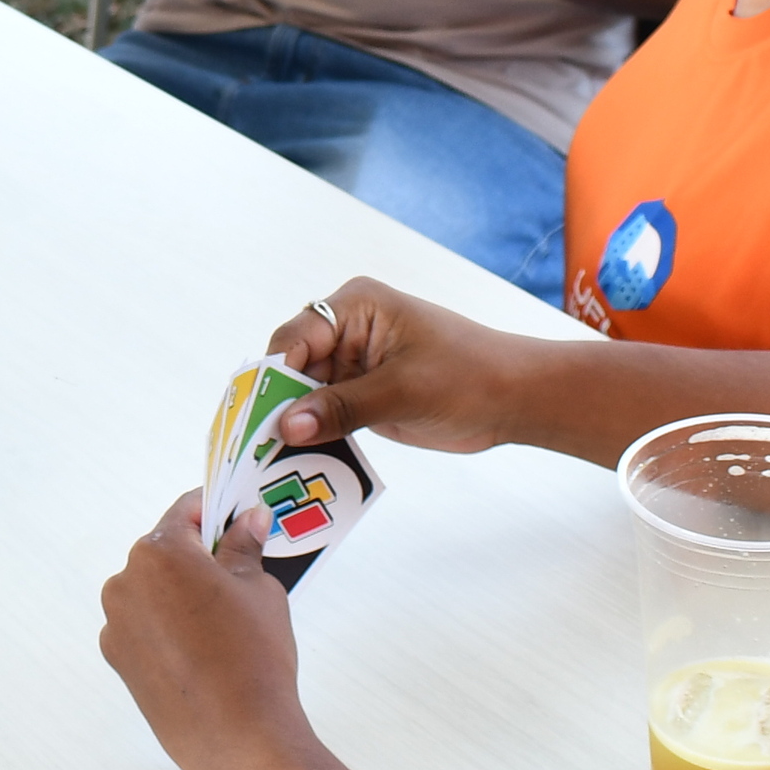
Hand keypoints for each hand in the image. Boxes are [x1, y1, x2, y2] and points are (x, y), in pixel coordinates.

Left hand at [98, 494, 307, 769]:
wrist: (236, 736)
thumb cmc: (252, 657)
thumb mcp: (260, 589)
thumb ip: (244, 547)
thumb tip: (248, 519)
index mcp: (160, 552)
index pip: (186, 513)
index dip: (214, 511)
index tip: (235, 516)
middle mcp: (126, 581)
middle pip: (164, 552)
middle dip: (197, 557)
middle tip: (237, 574)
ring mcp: (116, 622)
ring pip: (151, 591)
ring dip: (178, 594)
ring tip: (221, 621)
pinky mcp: (117, 658)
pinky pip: (142, 626)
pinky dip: (165, 627)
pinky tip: (200, 650)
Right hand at [265, 278, 534, 456]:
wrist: (513, 399)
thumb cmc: (468, 375)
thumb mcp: (402, 391)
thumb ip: (342, 407)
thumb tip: (286, 426)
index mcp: (355, 306)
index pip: (294, 338)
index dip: (272, 377)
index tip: (256, 418)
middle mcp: (345, 330)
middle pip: (291, 367)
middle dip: (277, 406)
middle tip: (257, 449)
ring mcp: (351, 364)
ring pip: (302, 395)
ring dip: (292, 426)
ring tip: (272, 463)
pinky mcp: (360, 394)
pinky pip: (324, 415)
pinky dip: (314, 437)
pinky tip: (299, 463)